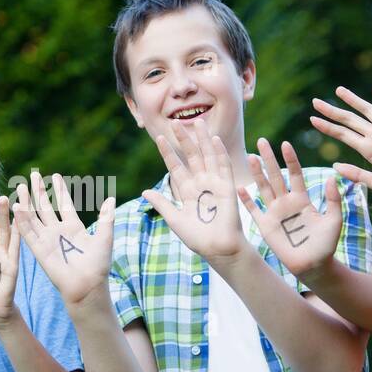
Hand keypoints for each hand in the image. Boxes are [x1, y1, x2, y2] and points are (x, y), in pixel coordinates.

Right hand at [13, 171, 114, 308]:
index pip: (64, 204)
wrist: (87, 286)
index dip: (60, 190)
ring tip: (21, 186)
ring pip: (34, 217)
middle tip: (33, 175)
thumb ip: (106, 218)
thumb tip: (110, 198)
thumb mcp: (105, 238)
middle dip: (39, 191)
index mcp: (74, 228)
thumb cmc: (98, 265)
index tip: (55, 176)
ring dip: (27, 202)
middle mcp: (58, 232)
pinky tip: (17, 207)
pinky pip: (28, 233)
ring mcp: (47, 240)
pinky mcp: (39, 250)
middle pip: (45, 207)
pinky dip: (22, 221)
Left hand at [142, 116, 246, 261]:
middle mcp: (200, 183)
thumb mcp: (174, 219)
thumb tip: (144, 191)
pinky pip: (223, 166)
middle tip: (176, 122)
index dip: (167, 152)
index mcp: (187, 190)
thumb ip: (162, 203)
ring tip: (197, 122)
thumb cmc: (197, 237)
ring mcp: (214, 184)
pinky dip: (219, 152)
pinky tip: (214, 139)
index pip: (175, 166)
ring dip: (202, 139)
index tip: (158, 138)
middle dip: (184, 139)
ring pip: (207, 156)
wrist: (217, 249)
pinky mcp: (227, 187)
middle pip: (191, 156)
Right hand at [240, 138, 342, 279]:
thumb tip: (332, 178)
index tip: (285, 143)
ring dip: (257, 173)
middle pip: (275, 176)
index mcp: (302, 199)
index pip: (295, 174)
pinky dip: (246, 200)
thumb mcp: (333, 220)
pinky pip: (253, 210)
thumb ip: (332, 199)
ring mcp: (274, 213)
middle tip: (261, 140)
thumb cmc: (326, 244)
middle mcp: (286, 203)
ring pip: (263, 188)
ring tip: (250, 156)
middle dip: (269, 159)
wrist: (313, 266)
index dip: (290, 159)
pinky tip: (239, 187)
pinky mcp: (265, 226)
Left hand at [310, 85, 371, 194]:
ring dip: (353, 100)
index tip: (312, 120)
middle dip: (332, 111)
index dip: (327, 127)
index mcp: (367, 149)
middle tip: (315, 102)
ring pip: (367, 110)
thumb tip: (334, 166)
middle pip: (349, 120)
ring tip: (338, 90)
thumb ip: (357, 175)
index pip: (342, 134)